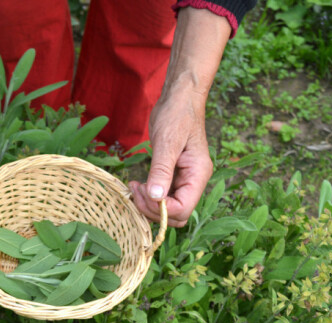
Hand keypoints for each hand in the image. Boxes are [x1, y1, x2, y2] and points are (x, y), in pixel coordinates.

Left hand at [129, 6, 229, 227]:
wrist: (177, 99)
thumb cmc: (177, 115)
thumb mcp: (167, 142)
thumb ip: (162, 171)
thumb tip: (157, 198)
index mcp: (198, 174)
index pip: (183, 209)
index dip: (161, 209)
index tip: (143, 192)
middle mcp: (193, 181)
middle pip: (176, 214)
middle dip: (153, 210)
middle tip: (135, 191)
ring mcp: (183, 179)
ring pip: (167, 208)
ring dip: (149, 205)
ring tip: (133, 187)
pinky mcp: (172, 175)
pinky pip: (161, 196)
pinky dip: (148, 196)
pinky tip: (136, 185)